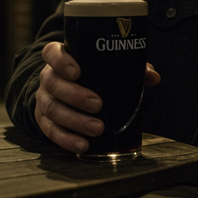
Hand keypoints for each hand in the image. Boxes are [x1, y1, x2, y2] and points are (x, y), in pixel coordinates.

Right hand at [33, 41, 160, 152]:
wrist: (71, 91)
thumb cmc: (93, 76)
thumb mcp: (108, 67)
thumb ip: (131, 68)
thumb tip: (153, 77)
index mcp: (61, 59)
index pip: (52, 53)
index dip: (61, 61)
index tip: (76, 71)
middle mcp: (49, 78)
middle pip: (53, 84)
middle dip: (75, 95)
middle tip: (98, 105)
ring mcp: (44, 99)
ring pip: (53, 109)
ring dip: (75, 121)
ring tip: (98, 129)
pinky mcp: (44, 121)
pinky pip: (50, 131)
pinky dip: (66, 139)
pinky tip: (83, 145)